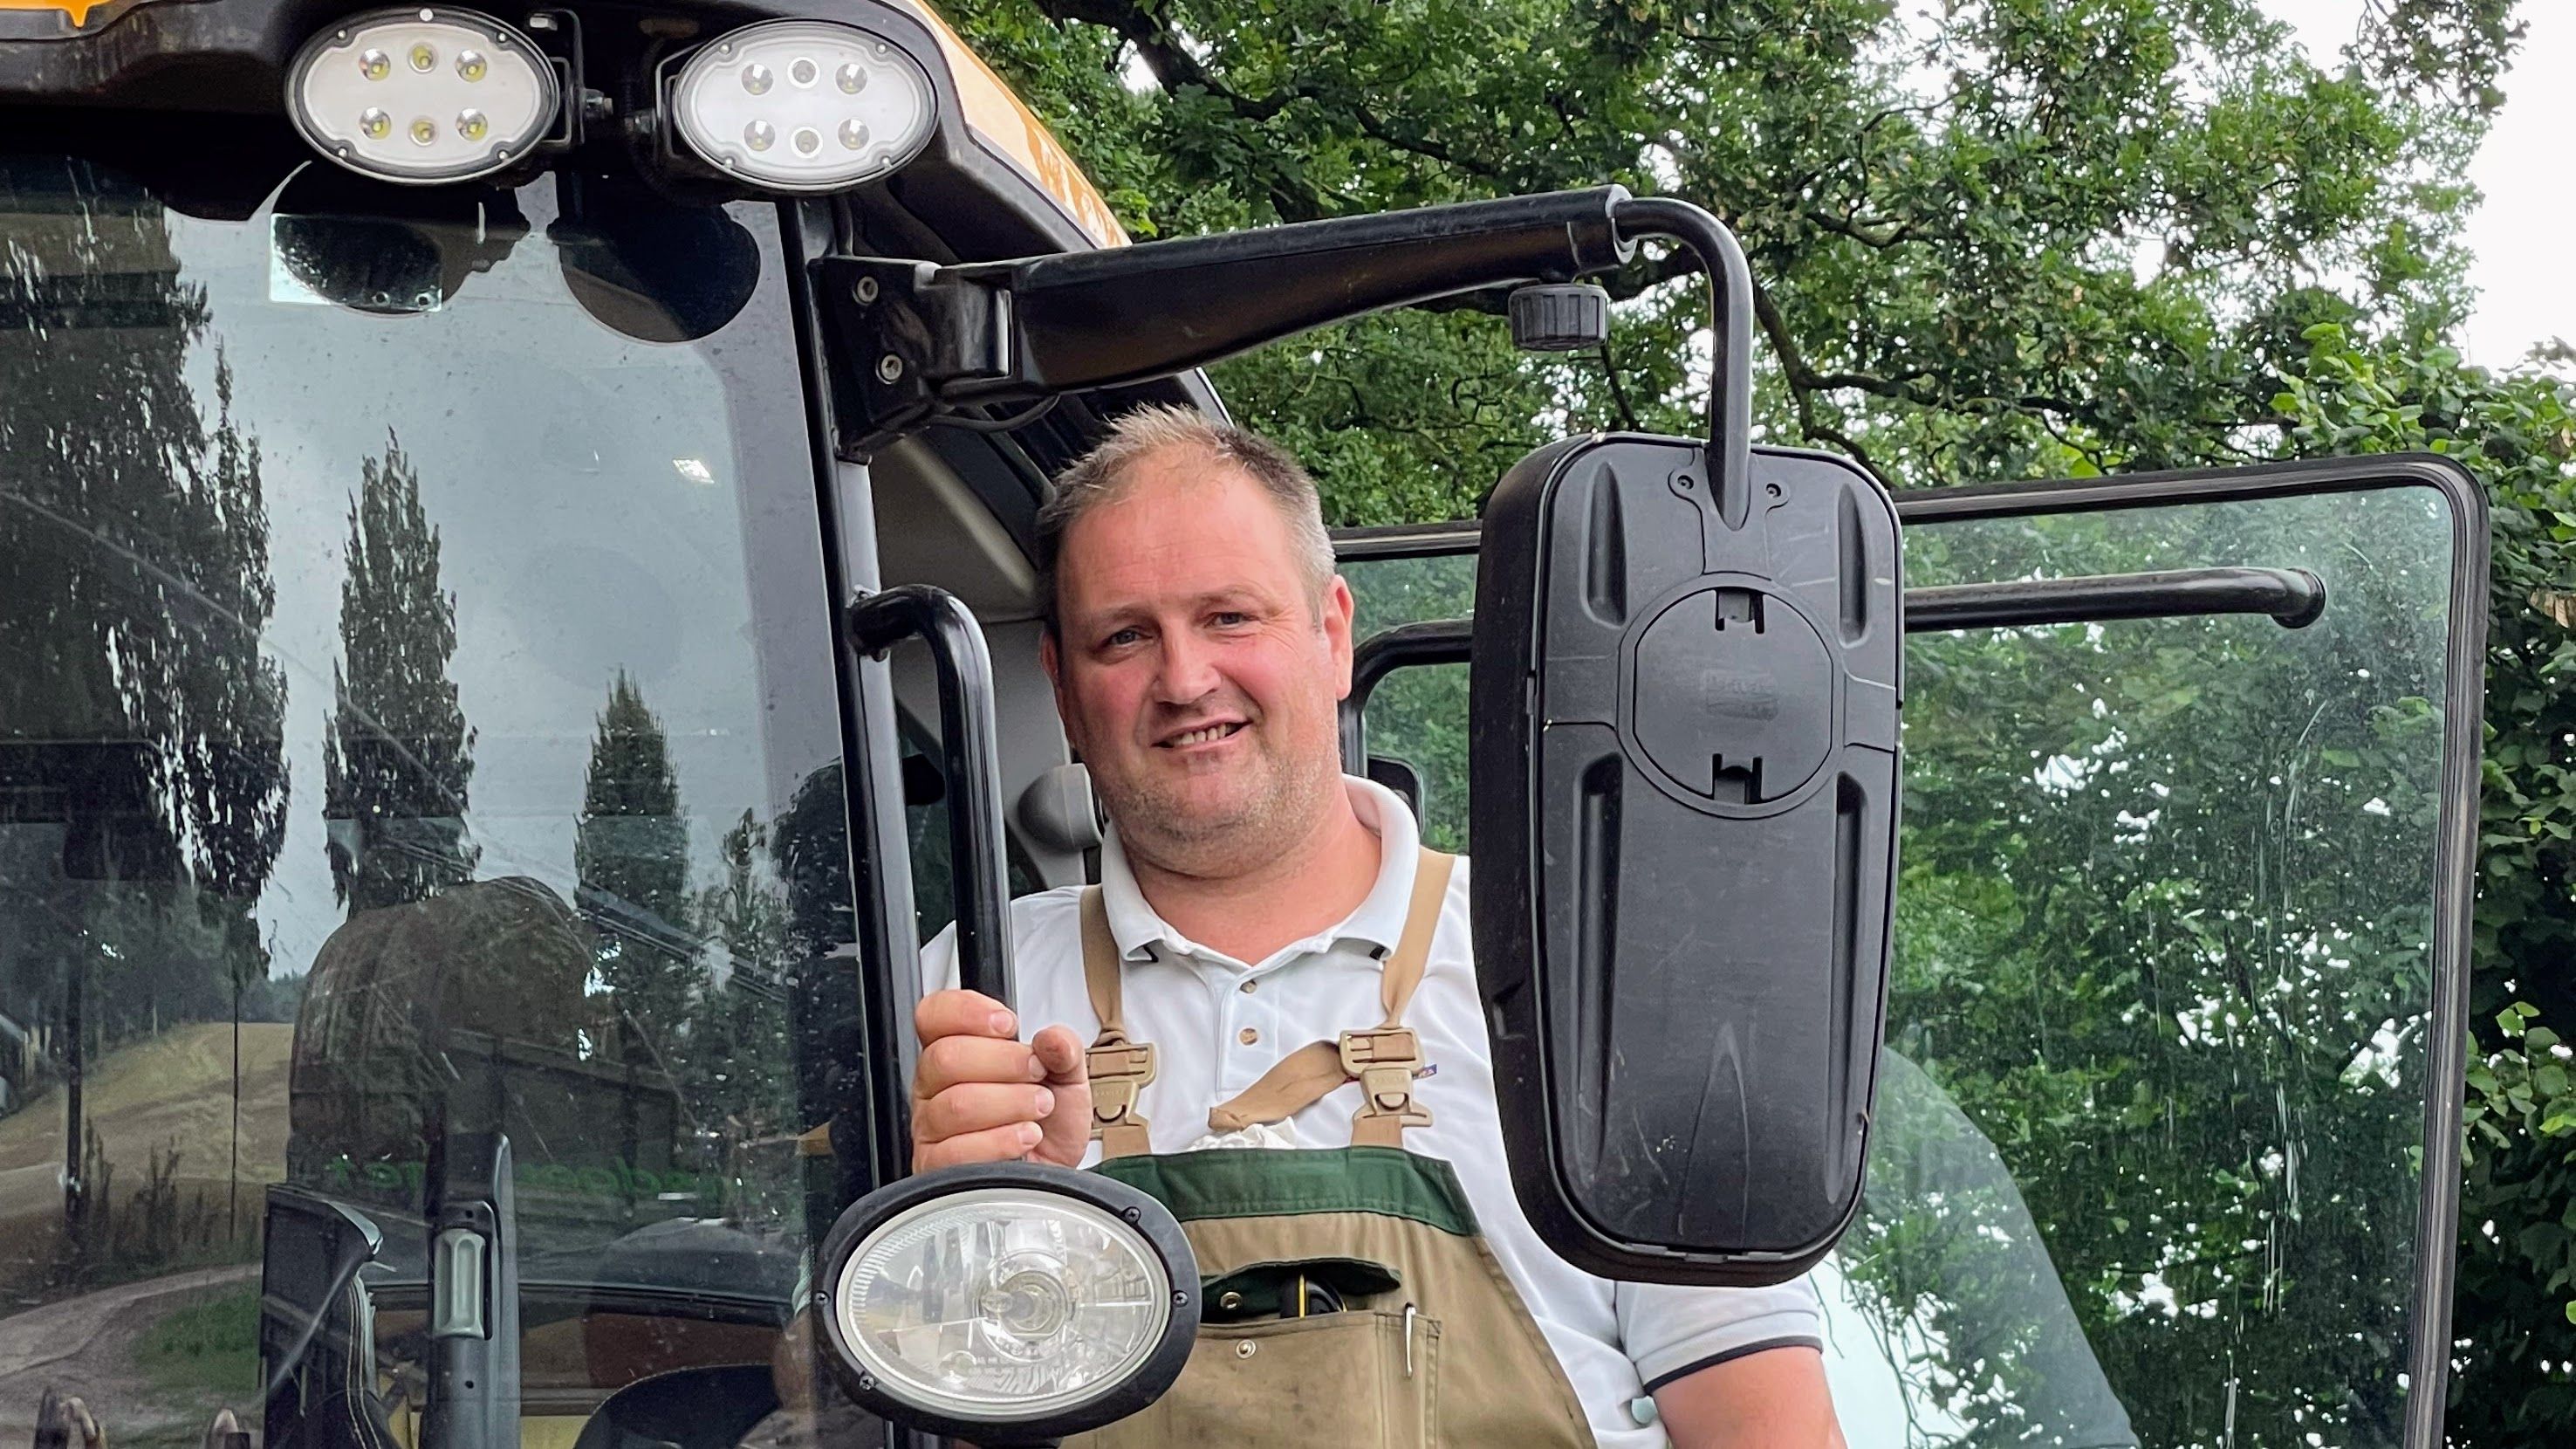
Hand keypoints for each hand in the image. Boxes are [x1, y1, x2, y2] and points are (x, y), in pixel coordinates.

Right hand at [911, 989, 1091, 1170]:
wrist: (1054, 1170)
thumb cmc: (1050, 1121)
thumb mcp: (1067, 1075)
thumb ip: (1063, 1049)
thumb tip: (1052, 1038)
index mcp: (956, 1050)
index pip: (933, 1015)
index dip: (966, 1012)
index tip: (1007, 1024)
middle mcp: (935, 1086)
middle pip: (946, 1057)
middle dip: (1004, 1062)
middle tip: (1036, 1073)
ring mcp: (931, 1127)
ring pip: (957, 1104)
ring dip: (1011, 1103)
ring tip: (1039, 1108)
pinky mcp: (936, 1166)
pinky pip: (958, 1150)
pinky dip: (1002, 1140)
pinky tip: (1026, 1136)